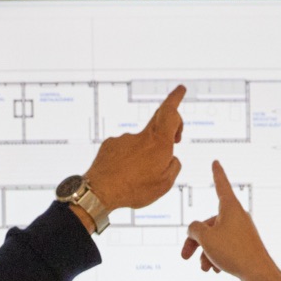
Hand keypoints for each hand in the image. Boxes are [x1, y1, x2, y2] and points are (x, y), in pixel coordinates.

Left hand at [80, 85, 185, 211]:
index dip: (176, 98)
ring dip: (143, 156)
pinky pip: (124, 150)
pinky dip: (127, 160)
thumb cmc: (134, 189)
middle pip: (158, 120)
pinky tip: (123, 174)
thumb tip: (171, 158)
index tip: (180, 88)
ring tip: (137, 177)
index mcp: (159, 143)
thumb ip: (173, 166)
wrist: (101, 191)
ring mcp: (124, 139)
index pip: (170, 113)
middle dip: (169, 121)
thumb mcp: (165, 184)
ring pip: (141, 143)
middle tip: (174, 136)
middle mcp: (142, 136)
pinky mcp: (110, 144)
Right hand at [183, 161, 280, 280]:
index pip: (221, 185)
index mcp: (230, 207)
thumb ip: (194, 229)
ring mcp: (242, 230)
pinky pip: (225, 246)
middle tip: (184, 256)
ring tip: (205, 268)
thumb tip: (194, 229)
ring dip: (205, 253)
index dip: (216, 173)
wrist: (258, 273)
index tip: (216, 162)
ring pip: (215, 238)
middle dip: (195, 241)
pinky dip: (217, 256)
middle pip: (209, 223)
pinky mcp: (245, 244)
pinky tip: (216, 270)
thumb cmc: (234, 252)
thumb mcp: (206, 238)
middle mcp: (237, 216)